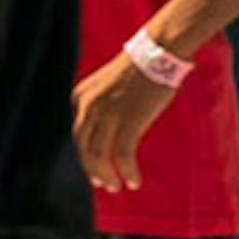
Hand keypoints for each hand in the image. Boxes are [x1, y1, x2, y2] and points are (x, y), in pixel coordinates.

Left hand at [75, 50, 179, 196]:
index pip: (79, 134)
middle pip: (85, 148)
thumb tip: (111, 130)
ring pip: (100, 156)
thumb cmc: (141, 67)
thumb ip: (104, 106)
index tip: (96, 168)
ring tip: (118, 186)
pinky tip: (134, 181)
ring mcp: (107, 115)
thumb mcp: (110, 86)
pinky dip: (127, 171)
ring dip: (109, 175)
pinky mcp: (129, 122)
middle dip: (94, 169)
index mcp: (81, 97)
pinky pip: (123, 155)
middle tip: (105, 184)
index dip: (86, 155)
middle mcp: (89, 106)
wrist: (159, 52)